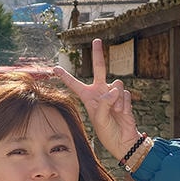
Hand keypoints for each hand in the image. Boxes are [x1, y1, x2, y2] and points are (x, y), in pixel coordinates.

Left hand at [53, 38, 143, 162]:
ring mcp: (113, 94)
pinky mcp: (125, 97)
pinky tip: (123, 113)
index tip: (55, 68)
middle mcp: (100, 92)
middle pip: (99, 69)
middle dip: (98, 54)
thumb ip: (105, 102)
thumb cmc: (107, 131)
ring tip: (116, 112)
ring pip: (116, 85)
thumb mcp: (99, 119)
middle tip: (96, 40)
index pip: (74, 84)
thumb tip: (115, 88)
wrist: (123, 140)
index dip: (65, 76)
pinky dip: (124, 105)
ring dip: (116, 100)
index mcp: (88, 97)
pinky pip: (125, 95)